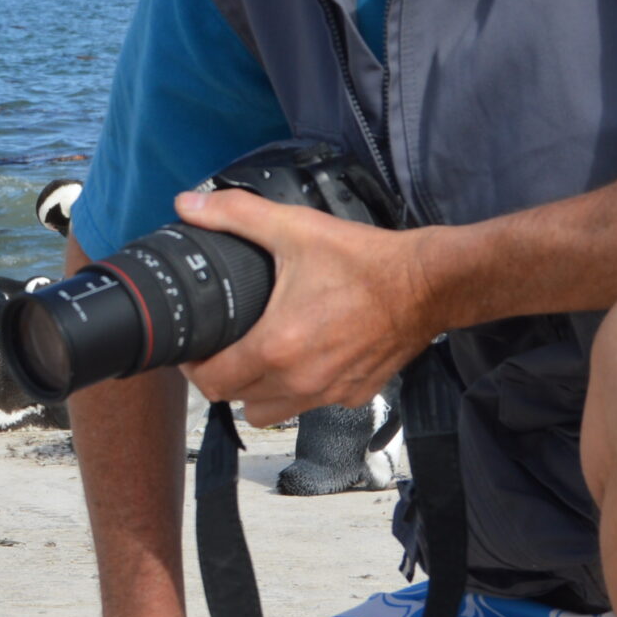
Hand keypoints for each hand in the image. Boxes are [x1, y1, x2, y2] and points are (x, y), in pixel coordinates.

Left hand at [175, 188, 439, 426]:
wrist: (428, 284)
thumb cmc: (363, 261)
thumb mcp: (294, 228)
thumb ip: (236, 215)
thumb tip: (187, 205)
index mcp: (276, 348)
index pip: (212, 382)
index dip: (193, 365)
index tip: (193, 345)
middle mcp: (299, 382)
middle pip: (235, 401)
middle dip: (221, 377)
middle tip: (220, 346)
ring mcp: (328, 394)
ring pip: (271, 412)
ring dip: (256, 391)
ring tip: (256, 355)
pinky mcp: (353, 395)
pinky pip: (310, 406)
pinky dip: (297, 389)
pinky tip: (301, 356)